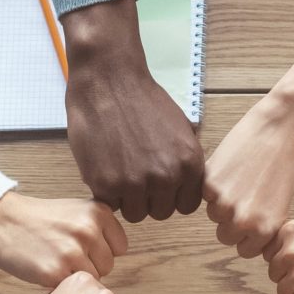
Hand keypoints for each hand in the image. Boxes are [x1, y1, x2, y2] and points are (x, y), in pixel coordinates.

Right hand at [0, 192, 126, 286]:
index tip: (81, 246)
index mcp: (99, 213)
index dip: (101, 251)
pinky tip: (45, 269)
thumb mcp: (77, 211)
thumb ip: (100, 228)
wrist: (1, 219)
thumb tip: (116, 255)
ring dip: (75, 277)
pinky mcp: (55, 271)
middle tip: (64, 254)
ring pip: (92, 280)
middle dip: (89, 266)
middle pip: (107, 266)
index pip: (120, 247)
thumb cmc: (39, 219)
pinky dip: (60, 284)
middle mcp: (89, 230)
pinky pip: (71, 289)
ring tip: (54, 261)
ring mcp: (72, 251)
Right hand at [63, 0, 204, 222]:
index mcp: (189, 165)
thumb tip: (186, 187)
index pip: (186, 206)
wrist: (109, 80)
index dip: (171, 196)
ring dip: (127, 199)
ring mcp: (135, 183)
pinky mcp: (105, 184)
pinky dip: (105, 191)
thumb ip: (185, 162)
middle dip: (149, 199)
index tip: (159, 185)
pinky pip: (110, 205)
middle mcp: (166, 177)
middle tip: (135, 175)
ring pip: (135, 214)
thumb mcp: (181, 130)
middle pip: (161, 213)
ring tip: (119, 171)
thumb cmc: (143, 100)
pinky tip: (104, 167)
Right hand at [203, 95, 293, 257]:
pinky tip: (230, 168)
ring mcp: (224, 204)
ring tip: (239, 179)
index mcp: (264, 230)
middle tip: (243, 197)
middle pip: (225, 236)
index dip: (246, 234)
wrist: (278, 129)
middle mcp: (243, 222)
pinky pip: (205, 194)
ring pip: (213, 215)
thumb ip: (260, 225)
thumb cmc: (285, 162)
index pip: (244, 250)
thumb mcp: (279, 205)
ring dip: (220, 202)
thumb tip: (243, 237)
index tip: (250, 220)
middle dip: (230, 221)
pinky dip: (213, 184)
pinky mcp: (210, 184)